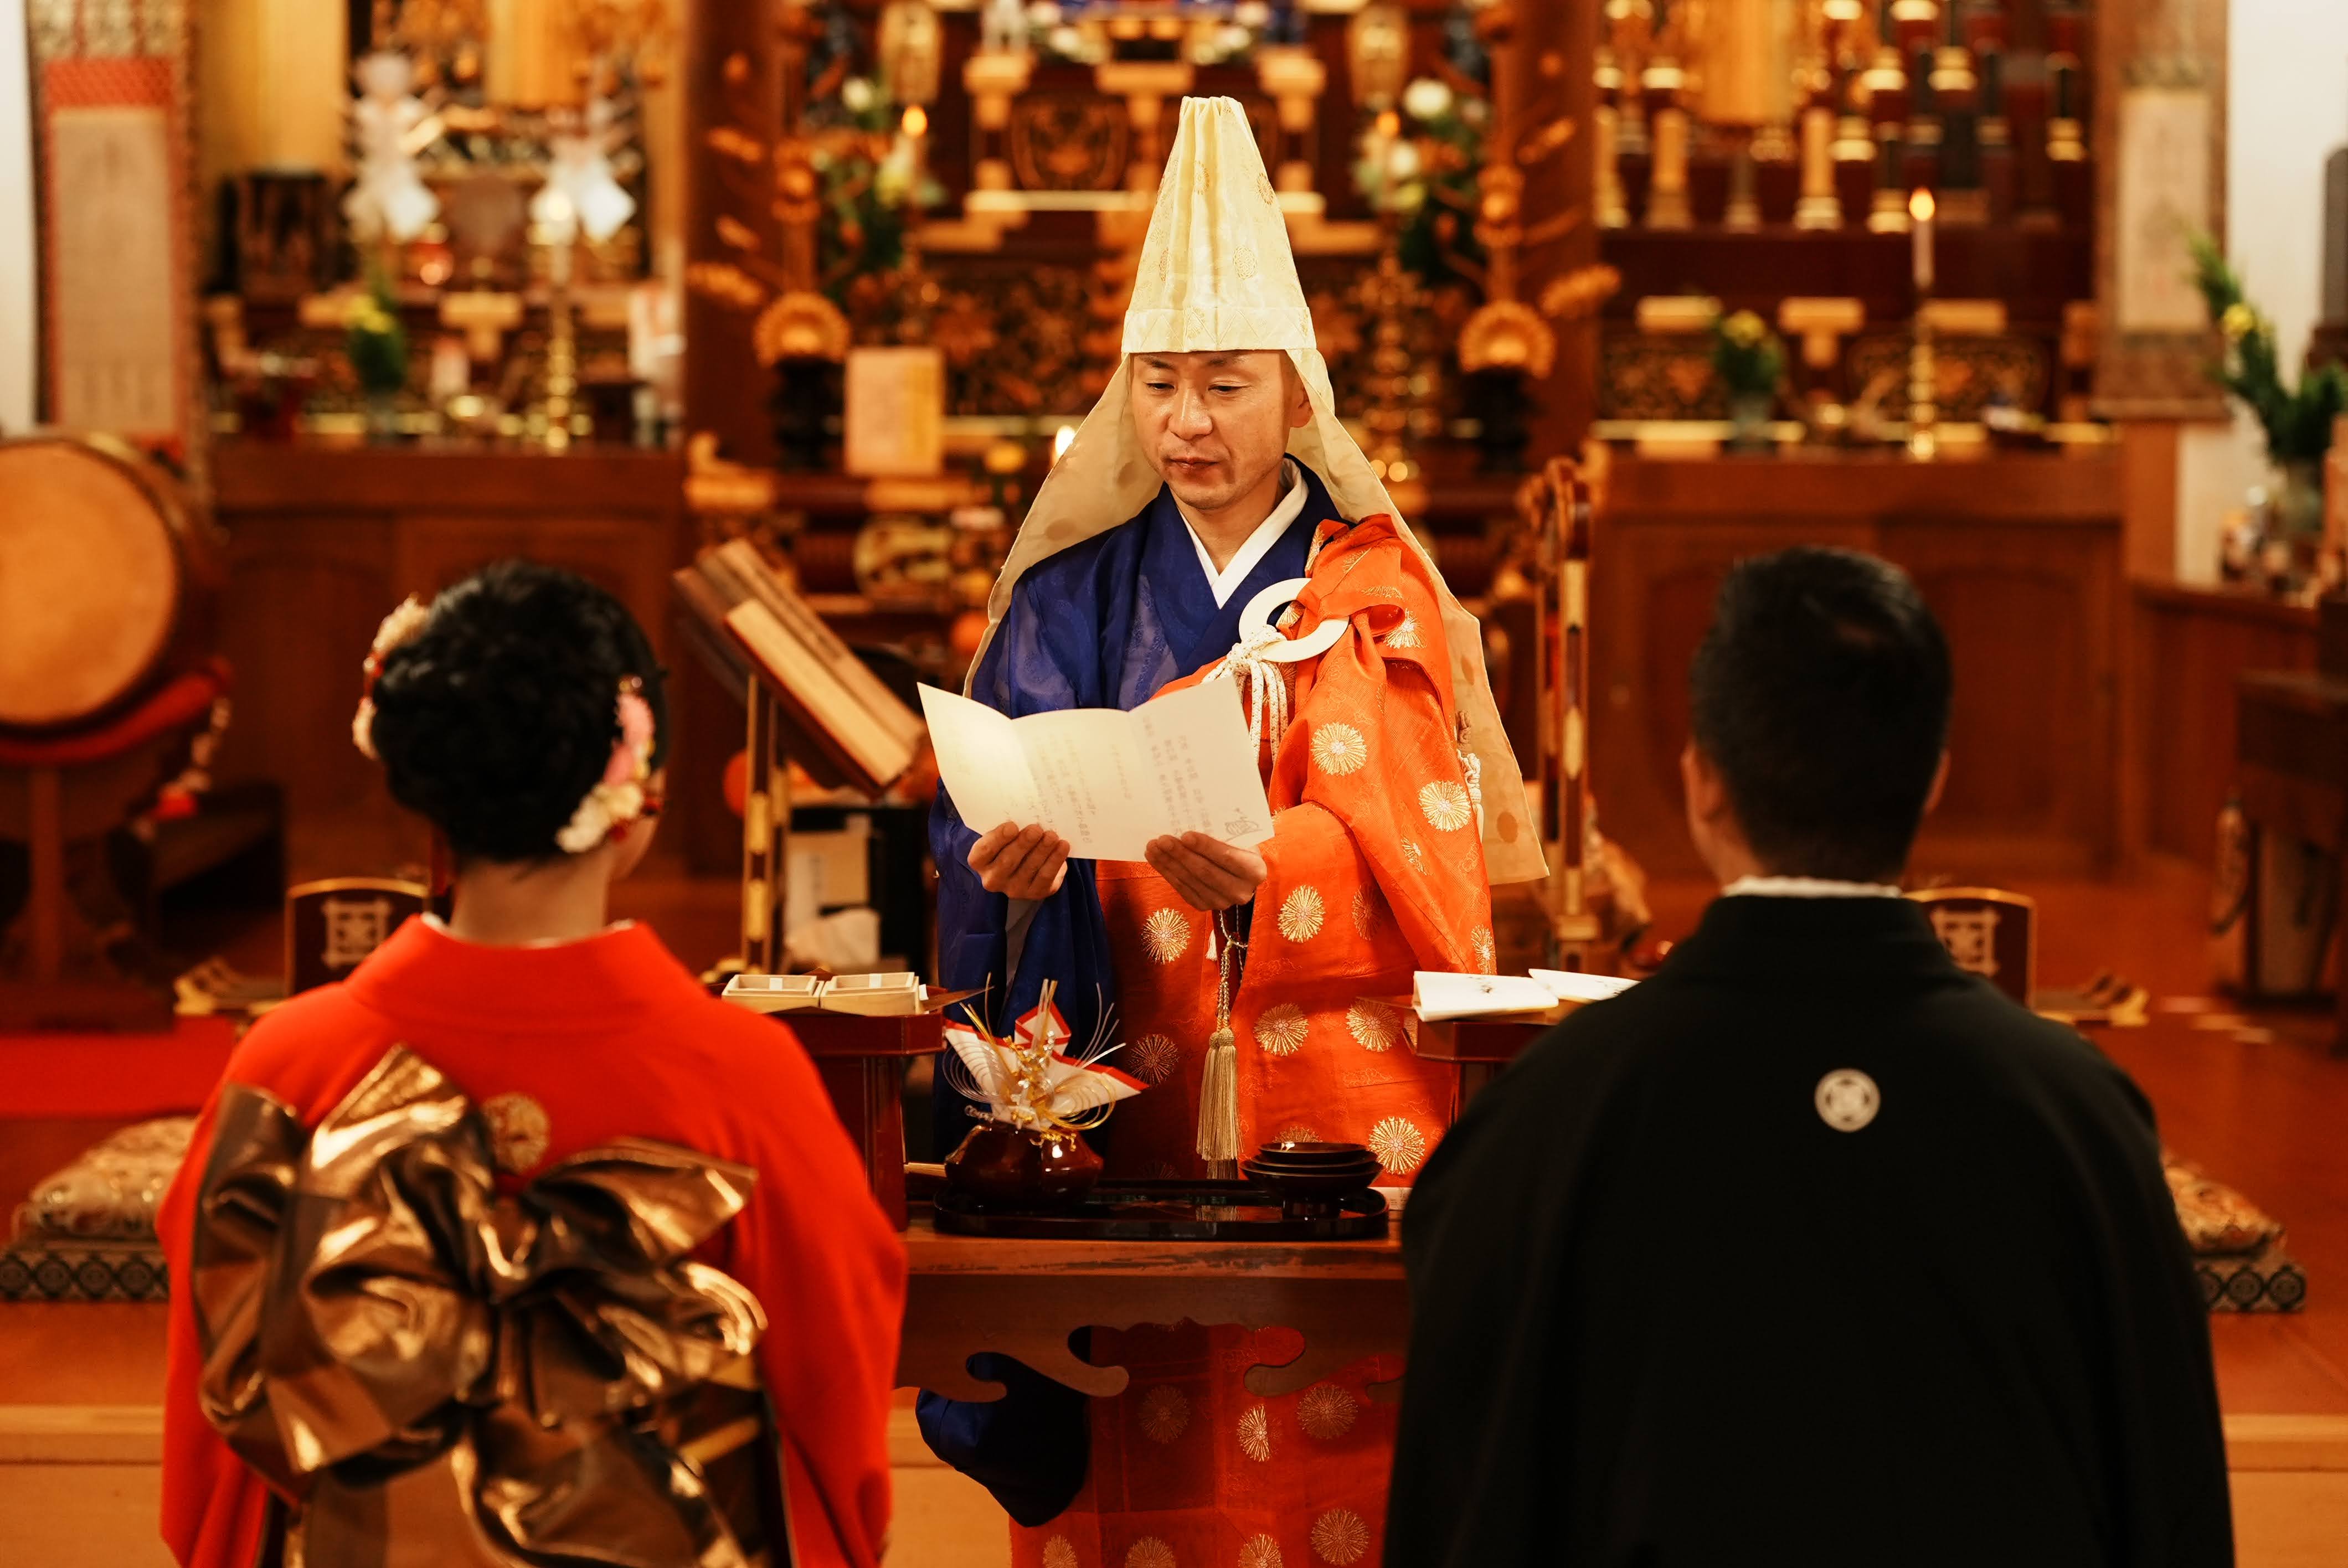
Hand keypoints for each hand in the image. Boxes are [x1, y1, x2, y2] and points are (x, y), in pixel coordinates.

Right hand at [967, 823, 1070, 899]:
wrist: (1021, 866)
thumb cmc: (1008, 843)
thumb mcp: (1001, 835)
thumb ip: (1007, 827)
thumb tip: (1026, 813)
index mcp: (979, 861)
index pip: (984, 850)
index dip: (998, 838)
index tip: (1012, 826)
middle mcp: (993, 879)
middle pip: (1007, 861)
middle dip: (1023, 843)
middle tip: (1036, 829)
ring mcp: (1014, 888)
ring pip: (1029, 868)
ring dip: (1042, 850)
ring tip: (1052, 836)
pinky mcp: (1034, 893)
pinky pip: (1046, 877)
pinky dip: (1056, 861)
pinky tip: (1063, 846)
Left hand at [1145, 832, 1267, 912]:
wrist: (1240, 872)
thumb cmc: (1239, 848)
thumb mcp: (1240, 839)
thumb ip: (1224, 833)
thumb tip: (1193, 819)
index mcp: (1254, 871)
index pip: (1227, 857)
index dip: (1205, 846)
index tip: (1185, 835)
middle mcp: (1241, 891)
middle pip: (1205, 871)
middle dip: (1181, 854)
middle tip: (1163, 839)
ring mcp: (1221, 902)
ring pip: (1190, 880)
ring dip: (1169, 862)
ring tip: (1153, 846)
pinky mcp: (1204, 906)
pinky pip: (1182, 888)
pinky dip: (1167, 872)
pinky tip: (1156, 858)